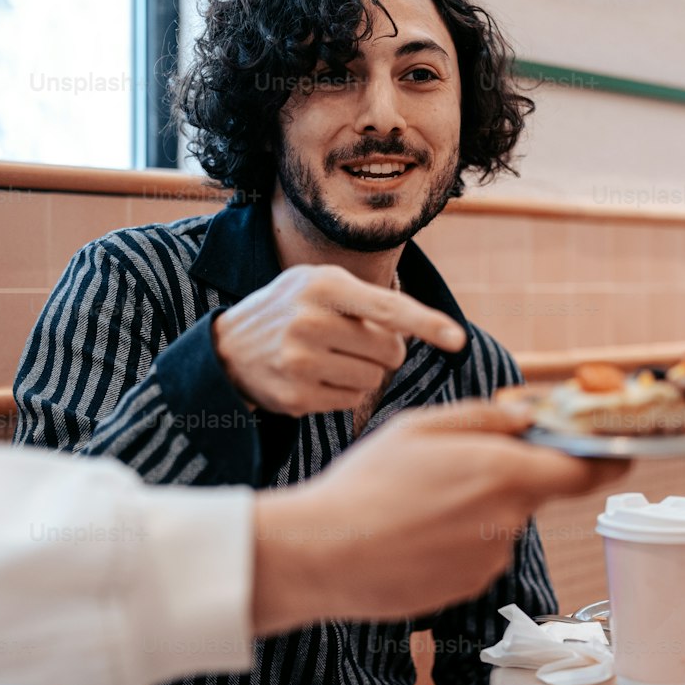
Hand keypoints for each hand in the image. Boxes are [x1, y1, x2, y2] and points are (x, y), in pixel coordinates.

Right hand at [211, 264, 466, 415]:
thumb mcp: (320, 283)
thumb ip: (368, 299)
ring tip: (328, 358)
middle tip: (351, 341)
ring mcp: (300, 362)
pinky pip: (351, 400)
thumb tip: (420, 329)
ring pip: (373, 379)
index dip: (428, 324)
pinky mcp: (296, 397)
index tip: (458, 339)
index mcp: (324, 286)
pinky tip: (315, 378)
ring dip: (363, 372)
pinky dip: (343, 392)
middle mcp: (310, 322)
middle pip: (390, 351)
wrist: (226, 349)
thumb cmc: (289, 310)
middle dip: (383, 350)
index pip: (389, 308)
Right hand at [251, 399, 625, 629]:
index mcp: (502, 473)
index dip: (607, 462)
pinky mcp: (466, 589)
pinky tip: (411, 535)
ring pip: (500, 526)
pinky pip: (477, 556)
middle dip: (507, 479)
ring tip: (416, 505)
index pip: (583, 472)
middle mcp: (506, 521)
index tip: (620, 454)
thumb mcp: (420, 427)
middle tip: (453, 470)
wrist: (320, 555)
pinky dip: (455, 543)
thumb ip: (483, 418)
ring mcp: (488, 561)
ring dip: (476, 513)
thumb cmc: (364, 484)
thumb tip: (526, 416)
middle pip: (531, 494)